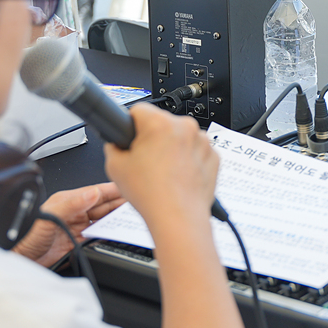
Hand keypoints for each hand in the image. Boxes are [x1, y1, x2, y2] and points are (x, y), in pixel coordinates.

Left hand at [12, 182, 123, 266]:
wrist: (16, 259)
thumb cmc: (24, 234)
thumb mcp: (50, 216)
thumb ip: (72, 204)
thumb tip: (93, 193)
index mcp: (68, 200)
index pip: (97, 192)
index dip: (114, 190)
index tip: (129, 187)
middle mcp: (74, 212)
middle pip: (103, 206)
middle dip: (120, 204)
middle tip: (137, 203)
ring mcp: (75, 228)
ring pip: (102, 221)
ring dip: (116, 220)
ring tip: (132, 217)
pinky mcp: (75, 243)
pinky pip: (97, 237)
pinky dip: (108, 235)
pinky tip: (116, 234)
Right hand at [104, 104, 219, 230]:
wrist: (178, 217)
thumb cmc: (151, 195)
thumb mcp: (114, 167)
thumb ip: (113, 147)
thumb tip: (117, 142)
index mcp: (160, 124)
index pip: (139, 110)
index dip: (131, 126)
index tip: (131, 138)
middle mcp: (186, 127)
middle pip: (162, 124)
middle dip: (152, 139)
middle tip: (144, 162)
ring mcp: (203, 141)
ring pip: (180, 138)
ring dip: (171, 149)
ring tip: (162, 173)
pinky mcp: (214, 156)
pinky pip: (195, 151)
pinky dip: (187, 161)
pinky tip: (177, 177)